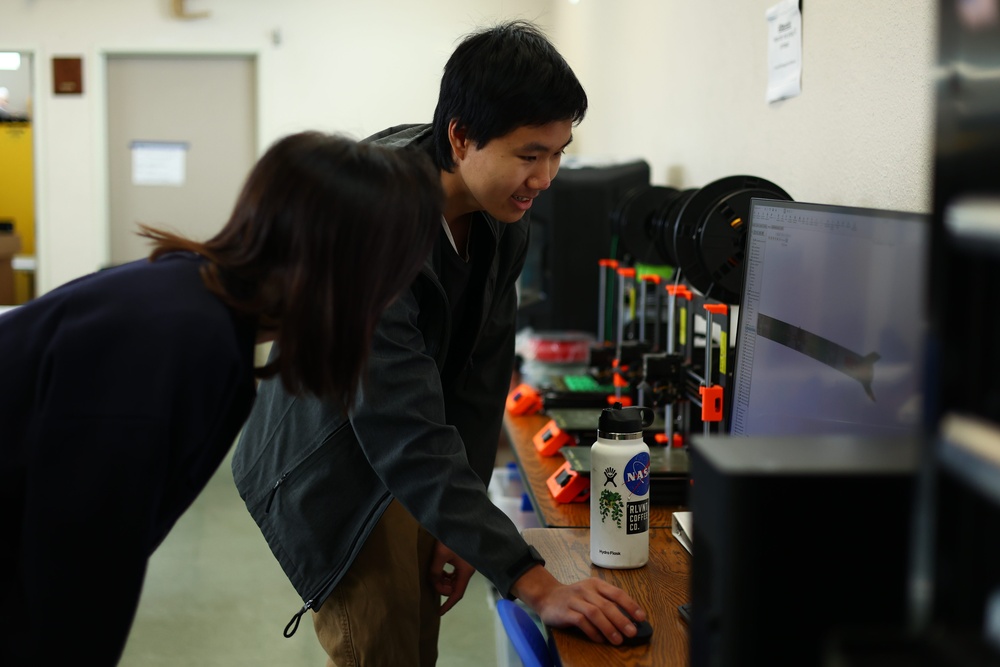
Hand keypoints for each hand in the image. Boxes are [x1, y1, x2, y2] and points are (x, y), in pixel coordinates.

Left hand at [428, 541, 475, 615]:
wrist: (463, 522)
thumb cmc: (453, 537)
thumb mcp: (441, 554)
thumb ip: (435, 570)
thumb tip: (432, 581)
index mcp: (465, 571)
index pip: (457, 594)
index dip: (448, 604)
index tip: (439, 612)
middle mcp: (468, 570)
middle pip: (455, 587)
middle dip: (443, 588)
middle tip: (432, 582)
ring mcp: (467, 565)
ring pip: (454, 580)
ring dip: (444, 580)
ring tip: (435, 575)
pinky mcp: (464, 559)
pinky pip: (455, 573)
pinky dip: (447, 574)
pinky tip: (440, 569)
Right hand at [509, 565, 645, 644]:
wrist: (547, 596)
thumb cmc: (575, 597)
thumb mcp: (591, 593)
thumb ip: (606, 602)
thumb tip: (629, 619)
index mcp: (596, 584)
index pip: (616, 593)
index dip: (630, 605)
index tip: (641, 617)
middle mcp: (586, 590)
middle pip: (607, 605)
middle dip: (621, 620)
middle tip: (632, 632)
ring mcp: (575, 600)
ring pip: (595, 613)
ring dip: (608, 627)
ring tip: (618, 640)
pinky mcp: (565, 612)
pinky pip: (581, 622)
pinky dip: (592, 632)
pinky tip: (600, 639)